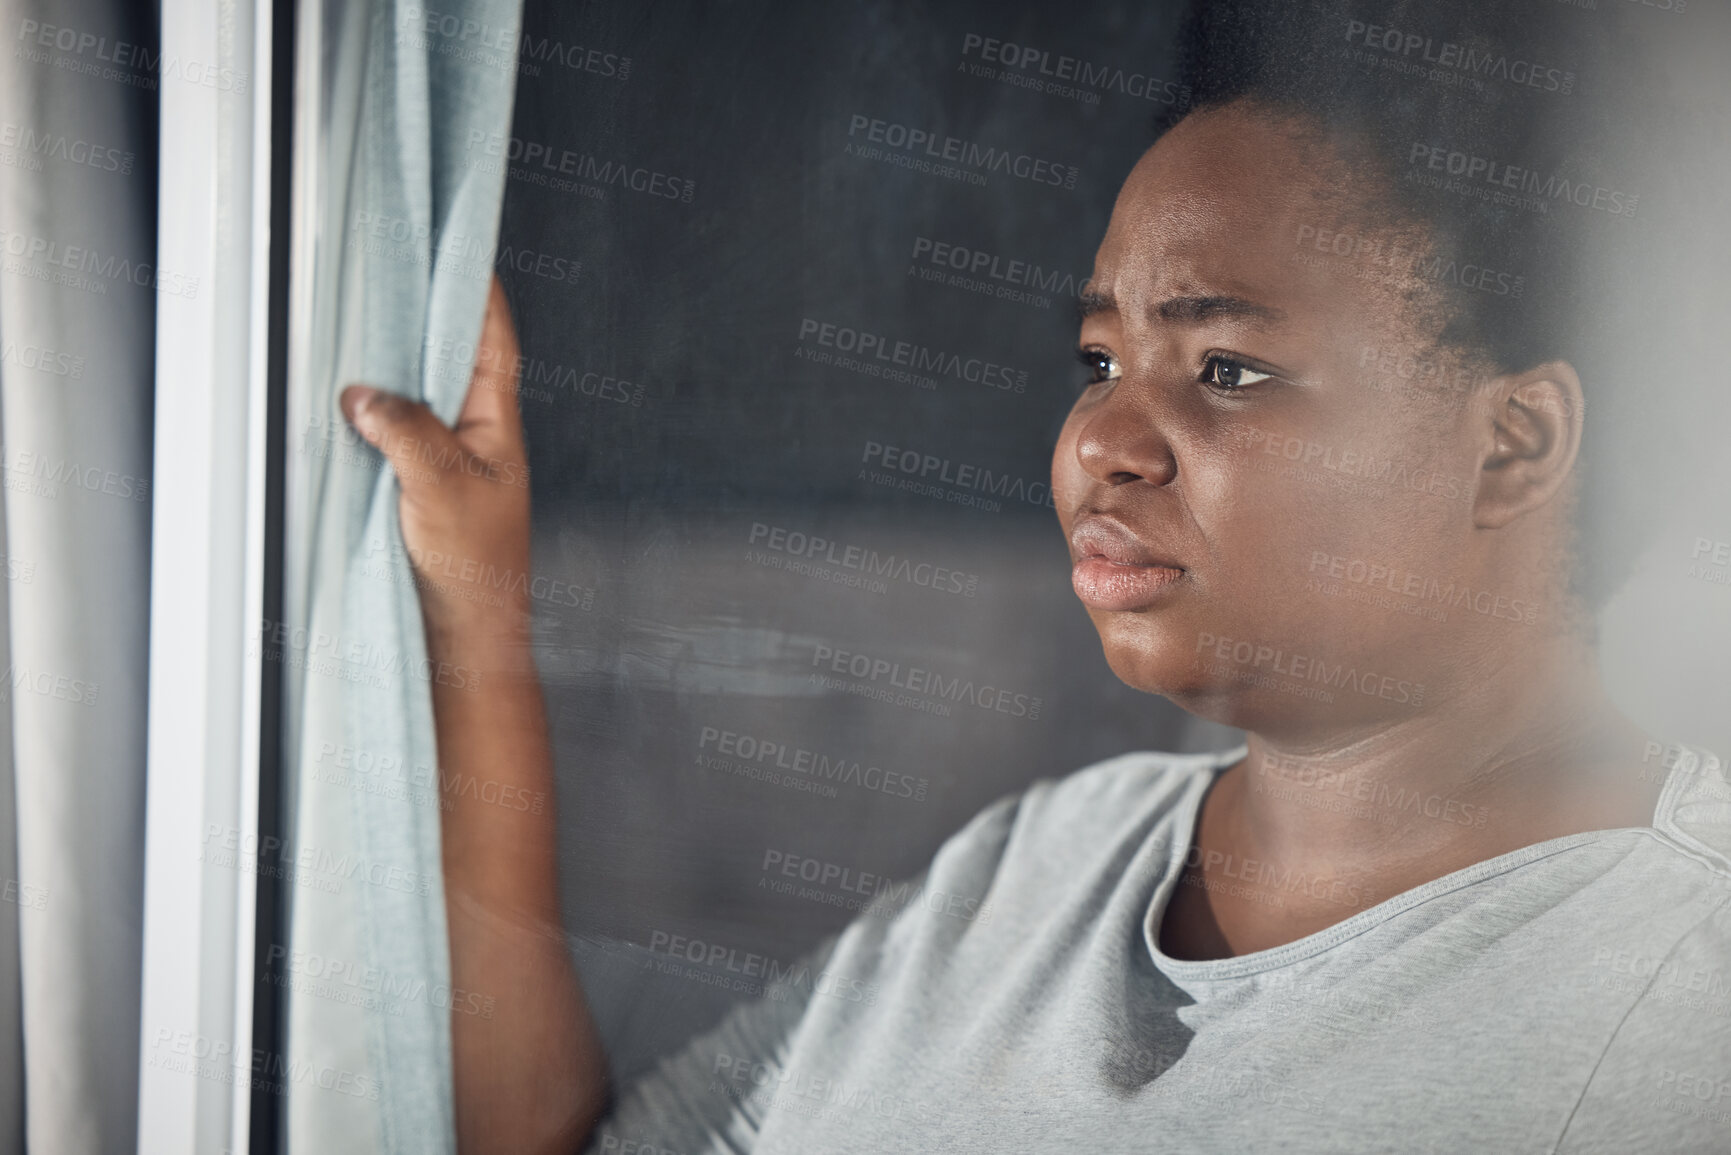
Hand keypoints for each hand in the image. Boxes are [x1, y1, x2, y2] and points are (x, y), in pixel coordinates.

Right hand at [340, 275, 530, 640]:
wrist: (464, 642)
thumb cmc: (473, 571)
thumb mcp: (441, 488)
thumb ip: (405, 431)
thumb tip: (362, 393)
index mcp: (497, 425)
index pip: (493, 341)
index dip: (478, 294)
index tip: (459, 249)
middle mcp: (475, 437)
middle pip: (450, 362)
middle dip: (423, 321)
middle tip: (387, 275)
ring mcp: (445, 464)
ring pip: (417, 399)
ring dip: (392, 369)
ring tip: (358, 325)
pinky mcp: (415, 493)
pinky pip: (391, 437)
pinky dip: (371, 415)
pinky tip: (344, 404)